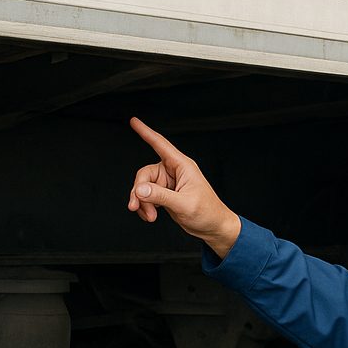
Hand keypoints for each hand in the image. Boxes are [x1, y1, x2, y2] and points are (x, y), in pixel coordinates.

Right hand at [127, 117, 241, 257]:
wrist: (213, 227)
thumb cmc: (207, 212)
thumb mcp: (183, 204)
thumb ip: (160, 196)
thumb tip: (139, 189)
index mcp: (182, 166)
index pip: (160, 144)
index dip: (146, 132)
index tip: (134, 121)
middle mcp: (173, 171)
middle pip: (145, 174)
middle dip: (139, 192)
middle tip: (138, 207)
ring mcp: (168, 183)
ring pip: (143, 187)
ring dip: (142, 202)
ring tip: (149, 216)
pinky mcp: (165, 194)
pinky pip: (146, 196)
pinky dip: (145, 206)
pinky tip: (149, 215)